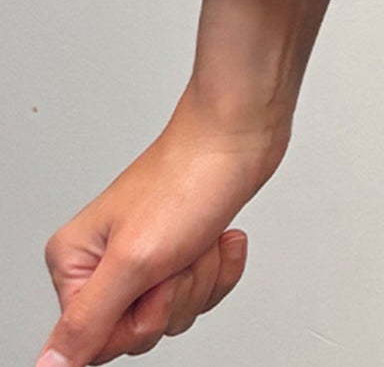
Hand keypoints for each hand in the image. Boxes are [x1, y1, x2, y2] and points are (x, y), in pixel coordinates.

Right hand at [36, 92, 279, 363]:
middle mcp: (103, 262)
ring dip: (199, 278)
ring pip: (174, 313)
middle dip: (173, 297)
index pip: (95, 341)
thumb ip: (87, 321)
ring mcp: (144, 257)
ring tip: (197, 239)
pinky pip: (201, 293)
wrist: (237, 136)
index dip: (135, 321)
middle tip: (176, 255)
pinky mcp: (180, 252)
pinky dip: (218, 270)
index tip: (149, 285)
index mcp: (74, 263)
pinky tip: (220, 238)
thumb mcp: (133, 262)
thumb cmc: (187, 179)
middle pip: (138, 330)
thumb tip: (50, 365)